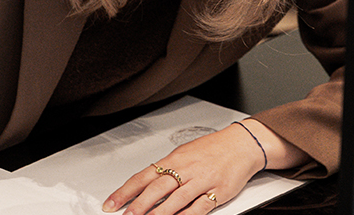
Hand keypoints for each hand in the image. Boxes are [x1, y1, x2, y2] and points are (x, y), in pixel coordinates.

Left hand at [100, 122, 271, 213]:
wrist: (241, 144)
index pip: (143, 176)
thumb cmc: (212, 148)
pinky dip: (188, 214)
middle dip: (139, 205)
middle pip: (157, 188)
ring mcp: (201, 181)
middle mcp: (185, 169)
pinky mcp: (218, 191)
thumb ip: (166, 169)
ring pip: (176, 199)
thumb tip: (145, 182)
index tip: (112, 203)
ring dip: (160, 213)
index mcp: (173, 160)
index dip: (125, 191)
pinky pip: (200, 205)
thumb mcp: (184, 154)